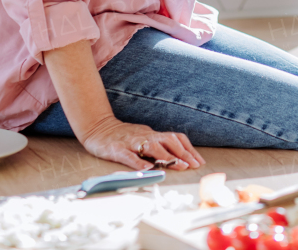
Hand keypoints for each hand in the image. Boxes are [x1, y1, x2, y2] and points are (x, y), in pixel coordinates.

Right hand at [78, 115, 205, 171]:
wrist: (98, 128)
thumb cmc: (123, 136)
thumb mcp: (143, 137)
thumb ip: (157, 145)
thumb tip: (177, 156)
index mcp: (152, 134)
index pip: (175, 138)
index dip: (188, 149)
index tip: (199, 161)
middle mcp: (145, 136)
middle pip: (168, 141)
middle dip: (182, 154)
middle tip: (192, 165)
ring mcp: (131, 142)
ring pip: (152, 147)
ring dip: (167, 157)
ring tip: (178, 166)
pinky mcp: (117, 149)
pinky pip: (129, 156)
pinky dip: (139, 163)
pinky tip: (147, 169)